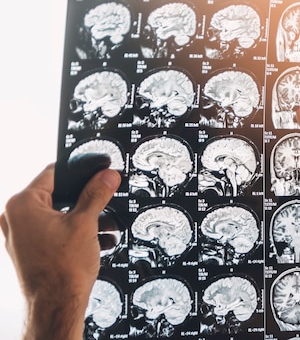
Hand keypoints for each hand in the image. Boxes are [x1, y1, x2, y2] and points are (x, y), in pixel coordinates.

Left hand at [0, 162, 120, 339]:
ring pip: (58, 214)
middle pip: (58, 195)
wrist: (57, 306)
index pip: (54, 173)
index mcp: (23, 204)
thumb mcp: (86, 223)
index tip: (99, 173)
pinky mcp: (29, 250)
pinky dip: (74, 232)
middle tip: (105, 201)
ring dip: (84, 218)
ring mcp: (20, 236)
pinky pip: (53, 232)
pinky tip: (95, 239)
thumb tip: (106, 176)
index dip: (81, 172)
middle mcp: (15, 218)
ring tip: (105, 225)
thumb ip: (97, 194)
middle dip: (85, 200)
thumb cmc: (62, 270)